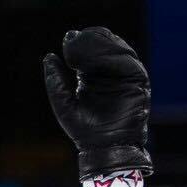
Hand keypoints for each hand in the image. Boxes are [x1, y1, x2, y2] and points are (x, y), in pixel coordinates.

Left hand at [43, 27, 151, 179]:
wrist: (102, 150)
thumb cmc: (83, 132)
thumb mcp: (63, 103)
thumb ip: (55, 82)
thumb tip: (49, 56)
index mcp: (92, 77)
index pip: (90, 53)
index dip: (81, 44)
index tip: (70, 38)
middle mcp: (110, 76)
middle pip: (106, 49)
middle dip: (94, 40)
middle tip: (81, 36)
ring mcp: (125, 79)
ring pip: (119, 52)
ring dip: (106, 45)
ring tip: (92, 41)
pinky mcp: (137, 84)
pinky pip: (130, 64)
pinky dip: (119, 56)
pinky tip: (105, 53)